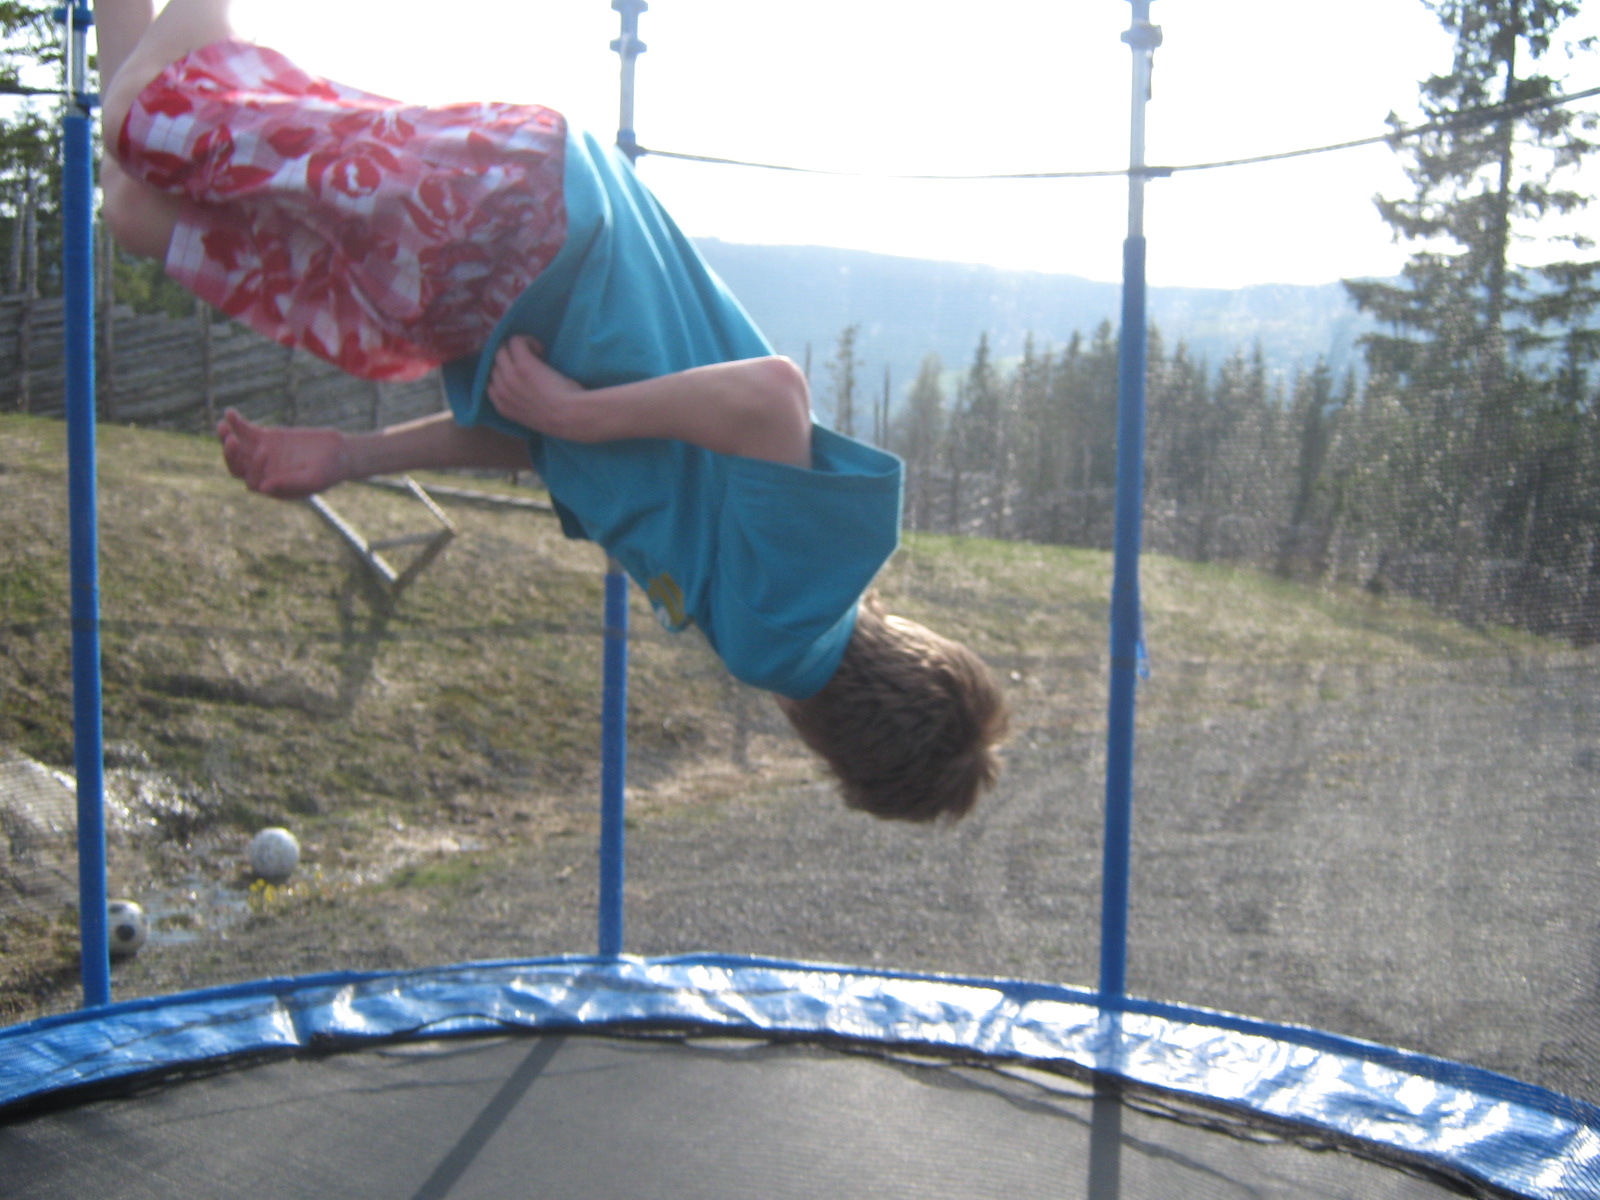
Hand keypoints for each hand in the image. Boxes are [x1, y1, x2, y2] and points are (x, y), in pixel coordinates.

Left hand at [217, 409, 348, 499]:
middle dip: (230, 454)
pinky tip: (230, 412)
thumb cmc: (330, 470)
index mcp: (273, 487)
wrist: (339, 452)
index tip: (265, 451)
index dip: (253, 467)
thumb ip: (290, 484)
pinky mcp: (264, 438)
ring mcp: (261, 454)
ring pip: (236, 448)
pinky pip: (244, 431)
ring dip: (227, 437)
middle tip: (231, 439)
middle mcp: (263, 472)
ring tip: (224, 425)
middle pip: (237, 466)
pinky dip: (236, 422)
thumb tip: (263, 488)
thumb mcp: (313, 478)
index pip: (252, 480)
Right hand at [487, 336, 602, 441]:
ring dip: (518, 348)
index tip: (519, 370)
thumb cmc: (562, 418)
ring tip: (537, 354)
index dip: (504, 371)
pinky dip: (528, 340)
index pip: (491, 381)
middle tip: (530, 360)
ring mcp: (510, 376)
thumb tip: (525, 387)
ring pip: (501, 349)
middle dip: (509, 357)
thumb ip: (522, 403)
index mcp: (503, 406)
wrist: (572, 416)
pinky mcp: (523, 364)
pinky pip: (516, 341)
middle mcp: (501, 391)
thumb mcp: (533, 416)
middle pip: (494, 363)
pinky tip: (541, 349)